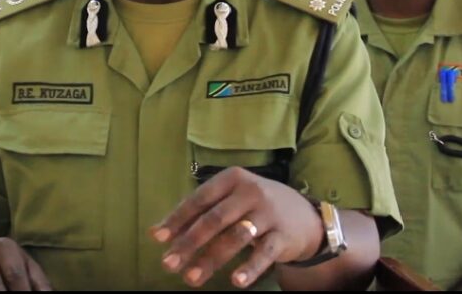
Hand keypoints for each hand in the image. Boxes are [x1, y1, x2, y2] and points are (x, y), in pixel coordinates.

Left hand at [151, 167, 322, 288]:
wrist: (306, 216)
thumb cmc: (256, 207)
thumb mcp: (230, 200)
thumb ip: (197, 213)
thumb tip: (155, 232)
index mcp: (232, 179)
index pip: (199, 199)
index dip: (178, 219)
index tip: (159, 239)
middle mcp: (250, 192)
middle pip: (214, 219)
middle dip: (189, 243)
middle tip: (169, 264)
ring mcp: (268, 213)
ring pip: (235, 238)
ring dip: (211, 259)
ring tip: (191, 278)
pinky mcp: (283, 235)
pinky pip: (264, 254)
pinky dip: (250, 268)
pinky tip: (235, 282)